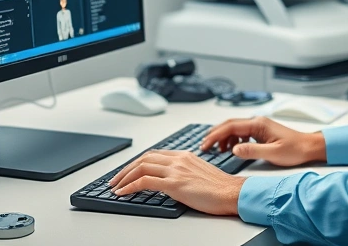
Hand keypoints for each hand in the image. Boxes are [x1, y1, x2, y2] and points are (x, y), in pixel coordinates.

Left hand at [108, 150, 243, 215]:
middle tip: (115, 179)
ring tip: (115, 186)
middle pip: (144, 158)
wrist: (232, 193)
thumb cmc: (220, 188)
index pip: (154, 154)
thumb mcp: (199, 173)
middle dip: (126, 169)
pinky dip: (130, 186)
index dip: (137, 163)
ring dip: (124, 177)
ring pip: (141, 167)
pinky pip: (144, 181)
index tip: (128, 171)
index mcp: (184, 155)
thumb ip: (183, 172)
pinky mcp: (174, 183)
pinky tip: (123, 192)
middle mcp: (178, 159)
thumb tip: (170, 182)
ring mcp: (175, 170)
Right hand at [200, 117, 325, 166]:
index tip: (205, 145)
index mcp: (258, 124)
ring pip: (234, 128)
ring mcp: (258, 126)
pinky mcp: (260, 131)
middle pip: (229, 125)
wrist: (308, 147)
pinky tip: (232, 149)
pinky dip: (232, 140)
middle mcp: (256, 121)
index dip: (215, 136)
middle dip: (215, 135)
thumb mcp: (273, 153)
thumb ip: (252, 151)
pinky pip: (241, 133)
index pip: (230, 127)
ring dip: (223, 138)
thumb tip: (233, 149)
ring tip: (217, 150)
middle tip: (204, 146)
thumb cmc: (295, 149)